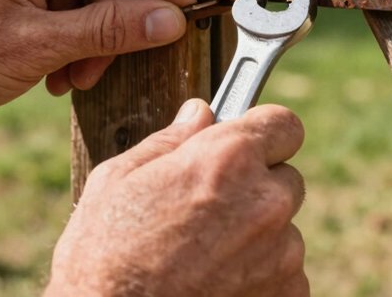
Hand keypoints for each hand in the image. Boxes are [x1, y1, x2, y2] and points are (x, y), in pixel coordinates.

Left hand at [0, 0, 195, 119]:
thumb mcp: (38, 45)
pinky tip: (55, 71)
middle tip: (113, 63)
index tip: (184, 5)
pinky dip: (66, 39)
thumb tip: (167, 21)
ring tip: (72, 77)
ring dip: (88, 40)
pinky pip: (58, 4)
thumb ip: (109, 29)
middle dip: (110, 24)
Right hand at [47, 101, 308, 296]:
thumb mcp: (118, 180)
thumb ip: (170, 140)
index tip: (246, 149)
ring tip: (204, 258)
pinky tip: (216, 285)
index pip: (284, 125)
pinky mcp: (288, 295)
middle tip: (210, 212)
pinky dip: (260, 277)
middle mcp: (266, 200)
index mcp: (228, 158)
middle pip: (286, 179)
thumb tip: (200, 113)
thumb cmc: (103, 256)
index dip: (263, 135)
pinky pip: (285, 274)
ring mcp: (282, 253)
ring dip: (257, 237)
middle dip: (256, 188)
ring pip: (284, 230)